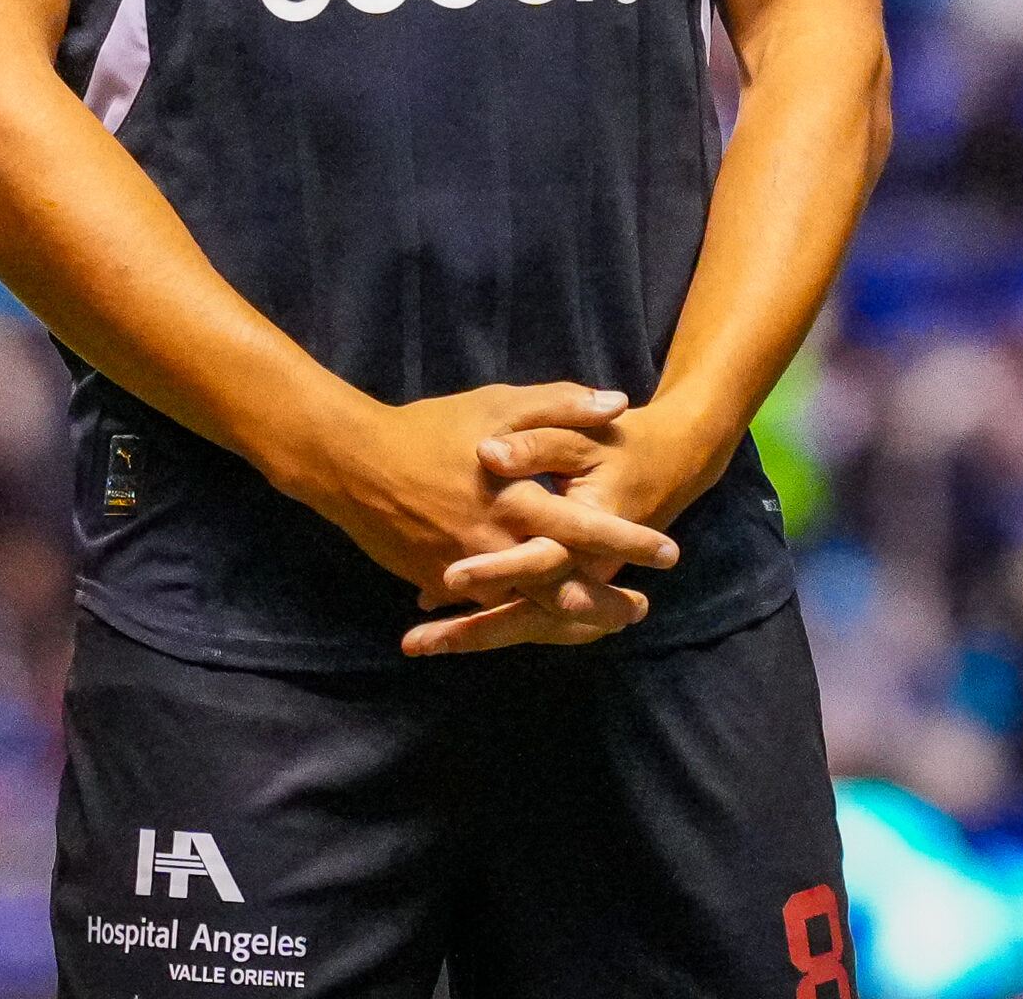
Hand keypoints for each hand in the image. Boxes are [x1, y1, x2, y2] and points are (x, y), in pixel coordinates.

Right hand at [301, 382, 677, 648]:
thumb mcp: (498, 403)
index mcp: (516, 501)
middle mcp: (497, 547)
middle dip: (606, 604)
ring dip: (569, 618)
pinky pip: (489, 607)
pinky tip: (539, 617)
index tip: (669, 553)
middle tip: (639, 609)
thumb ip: (560, 405)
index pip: (588, 530)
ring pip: (529, 610)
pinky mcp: (440, 582)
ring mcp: (467, 573)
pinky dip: (519, 613)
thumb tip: (617, 404)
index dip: (630, 542)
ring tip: (602, 620)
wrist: (354, 464)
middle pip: (564, 590)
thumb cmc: (431, 427)